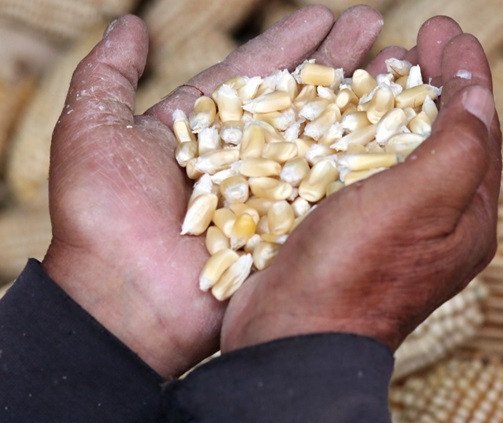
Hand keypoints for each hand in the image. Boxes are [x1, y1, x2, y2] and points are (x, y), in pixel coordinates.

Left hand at [41, 7, 385, 377]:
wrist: (126, 303)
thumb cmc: (102, 217)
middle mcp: (242, 164)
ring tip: (398, 68)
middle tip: (377, 29)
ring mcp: (271, 200)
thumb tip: (131, 23)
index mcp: (201, 135)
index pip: (254, 77)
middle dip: (338, 64)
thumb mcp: (92, 131)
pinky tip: (399, 135)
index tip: (326, 16)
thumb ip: (109, 75)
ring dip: (361, 105)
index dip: (290, 45)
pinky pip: (332, 194)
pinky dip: (364, 165)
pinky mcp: (292, 235)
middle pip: (298, 103)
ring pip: (324, 143)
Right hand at [221, 17, 501, 351]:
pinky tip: (339, 107)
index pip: (480, 133)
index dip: (467, 75)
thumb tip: (481, 93)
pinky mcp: (345, 232)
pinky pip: (361, 168)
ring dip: (394, 100)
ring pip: (400, 150)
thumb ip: (460, 144)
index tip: (449, 29)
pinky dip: (356, 130)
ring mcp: (390, 229)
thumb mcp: (423, 198)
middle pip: (442, 137)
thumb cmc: (360, 269)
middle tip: (420, 36)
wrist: (294, 338)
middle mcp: (436, 224)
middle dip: (432, 81)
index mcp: (469, 219)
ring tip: (383, 58)